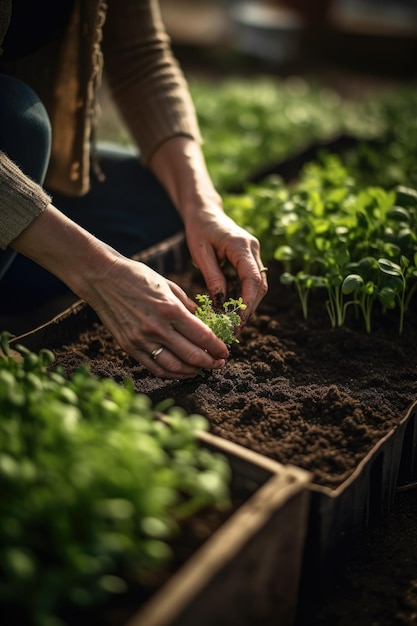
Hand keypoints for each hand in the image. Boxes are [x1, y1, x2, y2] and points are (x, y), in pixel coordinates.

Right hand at [82, 255, 229, 378]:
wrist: (102, 277)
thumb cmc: (137, 276)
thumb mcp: (168, 285)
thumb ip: (187, 306)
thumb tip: (204, 322)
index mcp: (170, 309)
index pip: (202, 336)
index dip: (217, 347)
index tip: (225, 351)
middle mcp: (157, 328)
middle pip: (192, 355)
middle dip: (210, 362)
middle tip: (219, 363)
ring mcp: (141, 340)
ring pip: (174, 367)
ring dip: (192, 371)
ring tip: (202, 369)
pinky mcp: (129, 347)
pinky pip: (154, 368)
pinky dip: (171, 373)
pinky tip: (181, 371)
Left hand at [150, 137, 267, 324]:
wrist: (205, 211)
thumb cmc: (199, 228)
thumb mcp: (200, 253)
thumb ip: (212, 276)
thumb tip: (222, 302)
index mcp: (241, 245)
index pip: (252, 279)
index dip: (248, 302)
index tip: (239, 320)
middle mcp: (254, 248)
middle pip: (260, 285)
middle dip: (250, 308)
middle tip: (236, 327)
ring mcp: (255, 252)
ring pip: (260, 284)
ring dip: (250, 304)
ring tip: (235, 322)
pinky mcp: (251, 257)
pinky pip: (254, 280)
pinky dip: (247, 296)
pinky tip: (236, 309)